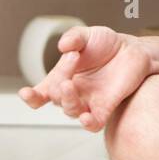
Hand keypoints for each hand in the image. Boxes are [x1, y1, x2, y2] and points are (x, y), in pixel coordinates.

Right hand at [18, 24, 152, 132]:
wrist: (132, 49)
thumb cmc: (105, 44)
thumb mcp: (87, 35)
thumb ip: (74, 38)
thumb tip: (63, 46)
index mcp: (61, 78)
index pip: (40, 95)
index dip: (31, 97)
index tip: (26, 92)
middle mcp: (73, 93)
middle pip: (56, 97)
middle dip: (60, 78)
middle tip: (74, 57)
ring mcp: (88, 101)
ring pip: (70, 110)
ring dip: (67, 99)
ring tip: (69, 83)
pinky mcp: (106, 107)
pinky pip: (94, 123)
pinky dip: (88, 123)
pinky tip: (85, 117)